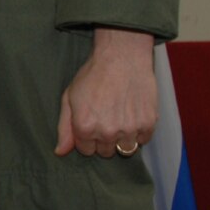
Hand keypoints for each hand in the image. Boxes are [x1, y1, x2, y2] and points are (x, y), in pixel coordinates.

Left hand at [55, 28, 158, 157]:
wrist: (122, 58)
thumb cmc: (93, 75)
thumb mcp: (69, 97)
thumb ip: (64, 128)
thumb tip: (60, 152)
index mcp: (86, 128)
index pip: (86, 150)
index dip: (87, 137)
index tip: (91, 122)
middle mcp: (108, 132)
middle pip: (105, 152)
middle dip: (103, 138)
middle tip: (106, 117)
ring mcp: (130, 129)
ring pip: (125, 149)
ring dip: (122, 137)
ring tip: (119, 116)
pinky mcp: (148, 123)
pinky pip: (143, 140)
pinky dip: (139, 131)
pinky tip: (132, 114)